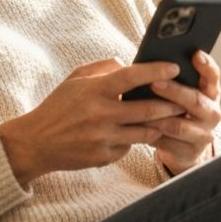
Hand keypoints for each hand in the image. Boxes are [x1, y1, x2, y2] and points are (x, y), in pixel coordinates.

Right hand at [0, 58, 187, 185]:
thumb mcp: (75, 79)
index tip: (174, 68)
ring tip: (172, 117)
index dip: (155, 71)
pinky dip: (135, 139)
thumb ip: (103, 68)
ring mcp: (103, 138)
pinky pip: (129, 146)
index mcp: (94, 90)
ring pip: (144, 132)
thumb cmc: (59, 106)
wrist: (36, 142)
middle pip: (147, 109)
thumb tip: (128, 64)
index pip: (131, 77)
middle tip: (184, 99)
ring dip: (160, 125)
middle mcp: (100, 114)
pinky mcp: (104, 157)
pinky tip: (139, 133)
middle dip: (170, 104)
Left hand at [143, 50, 220, 175]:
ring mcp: (203, 134)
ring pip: (178, 125)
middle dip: (174, 91)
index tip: (195, 54)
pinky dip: (151, 133)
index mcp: (211, 93)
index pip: (213, 75)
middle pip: (195, 100)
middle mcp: (212, 113)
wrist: (184, 146)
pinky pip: (167, 142)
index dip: (206, 65)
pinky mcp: (190, 152)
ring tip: (139, 108)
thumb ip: (175, 78)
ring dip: (157, 116)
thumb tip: (153, 60)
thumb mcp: (182, 93)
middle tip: (154, 83)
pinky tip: (137, 126)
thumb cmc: (178, 109)